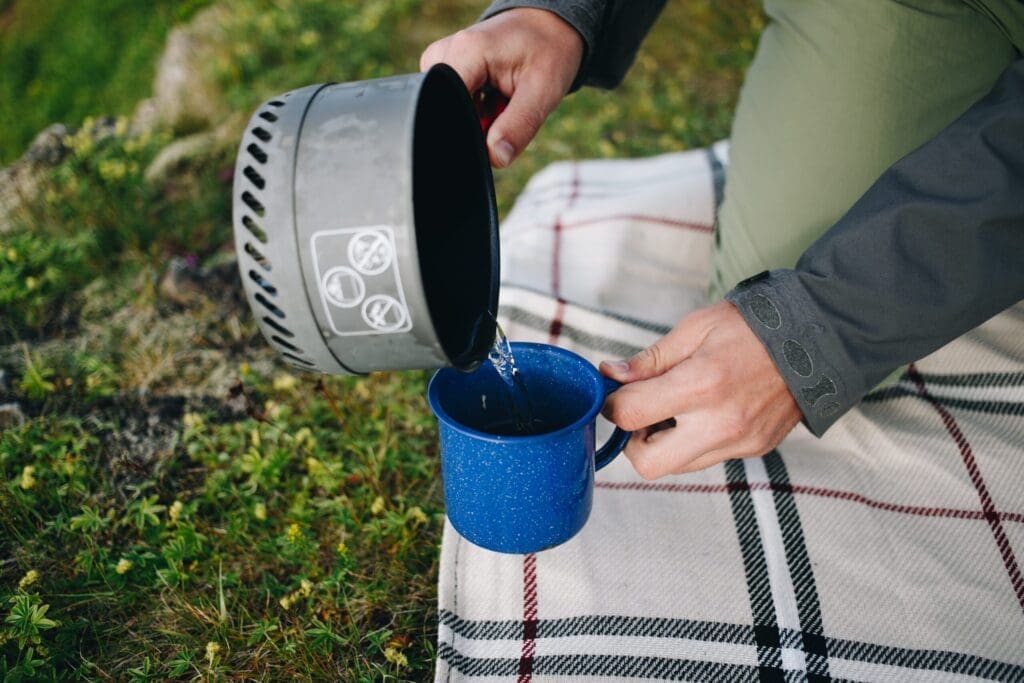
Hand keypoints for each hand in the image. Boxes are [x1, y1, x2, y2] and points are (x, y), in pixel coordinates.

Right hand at [420, 8, 582, 167]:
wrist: (548, 27)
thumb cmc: (548, 52)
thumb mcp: (543, 92)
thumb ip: (519, 127)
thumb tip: (494, 159)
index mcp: (467, 52)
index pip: (447, 105)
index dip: (467, 131)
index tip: (491, 139)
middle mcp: (444, 53)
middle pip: (447, 111)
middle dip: (477, 126)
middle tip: (507, 112)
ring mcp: (441, 61)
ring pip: (450, 112)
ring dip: (479, 120)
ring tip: (502, 102)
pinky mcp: (443, 70)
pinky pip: (452, 105)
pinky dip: (476, 113)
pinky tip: (493, 101)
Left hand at [600, 301, 801, 478]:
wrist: (817, 337)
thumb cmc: (753, 326)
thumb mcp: (695, 328)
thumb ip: (649, 360)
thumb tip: (610, 376)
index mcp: (701, 385)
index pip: (629, 415)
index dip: (612, 404)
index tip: (617, 392)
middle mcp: (720, 423)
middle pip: (647, 464)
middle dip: (634, 440)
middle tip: (644, 411)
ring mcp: (740, 442)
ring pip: (676, 466)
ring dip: (664, 444)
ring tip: (677, 408)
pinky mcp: (754, 449)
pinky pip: (706, 458)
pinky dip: (693, 441)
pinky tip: (704, 412)